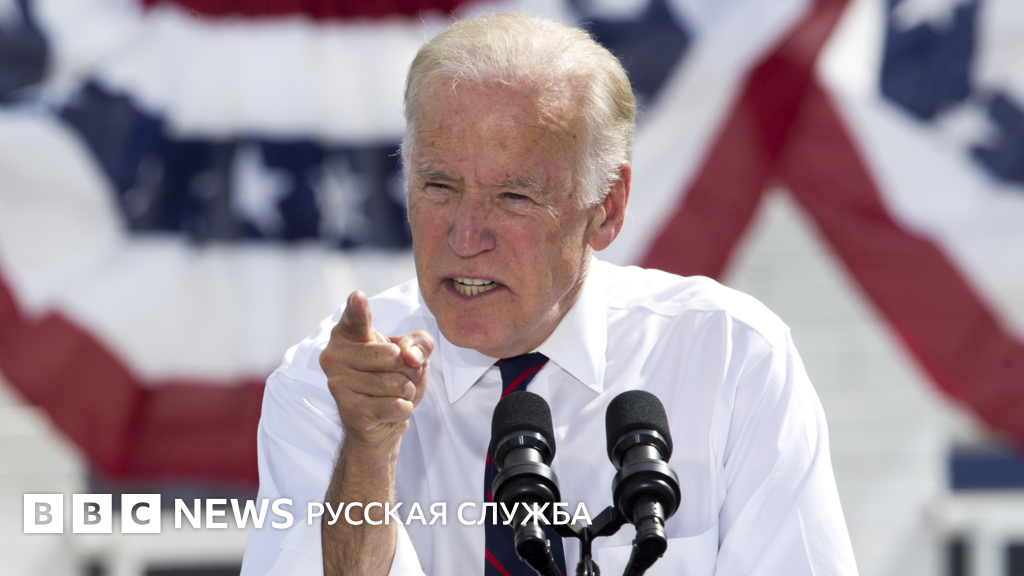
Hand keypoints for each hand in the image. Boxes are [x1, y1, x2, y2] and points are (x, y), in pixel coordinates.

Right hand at [320, 291, 433, 453]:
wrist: (381, 420)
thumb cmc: (393, 377)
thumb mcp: (413, 352)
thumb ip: (419, 343)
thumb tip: (410, 356)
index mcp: (348, 333)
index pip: (355, 316)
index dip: (358, 307)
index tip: (358, 296)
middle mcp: (334, 355)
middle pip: (394, 356)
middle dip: (410, 370)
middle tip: (399, 376)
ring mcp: (338, 383)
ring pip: (396, 384)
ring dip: (407, 391)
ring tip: (393, 393)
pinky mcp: (349, 410)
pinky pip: (395, 406)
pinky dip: (404, 409)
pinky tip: (390, 410)